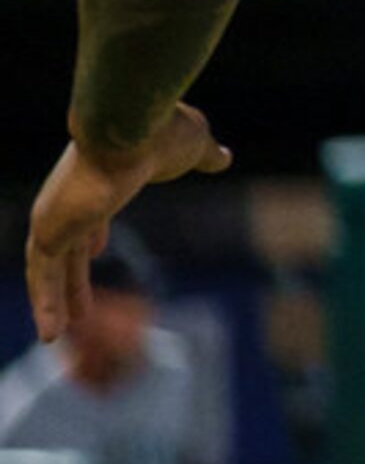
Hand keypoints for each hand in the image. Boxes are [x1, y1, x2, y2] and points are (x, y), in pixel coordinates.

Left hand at [25, 105, 229, 341]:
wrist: (131, 127)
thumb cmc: (162, 131)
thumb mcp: (192, 148)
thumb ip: (204, 156)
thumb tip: (225, 157)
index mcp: (101, 177)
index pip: (92, 213)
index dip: (93, 235)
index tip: (97, 251)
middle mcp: (72, 197)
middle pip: (69, 246)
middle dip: (73, 277)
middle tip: (80, 306)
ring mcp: (57, 214)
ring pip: (50, 268)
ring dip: (56, 300)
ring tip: (56, 336)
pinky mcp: (49, 230)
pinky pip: (41, 277)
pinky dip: (44, 304)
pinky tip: (50, 334)